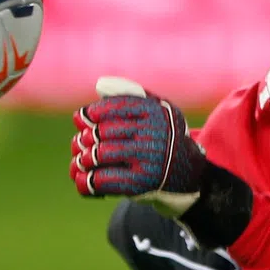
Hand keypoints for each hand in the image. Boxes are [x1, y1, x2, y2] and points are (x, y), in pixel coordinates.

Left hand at [70, 78, 206, 217]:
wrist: (188, 174)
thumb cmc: (163, 136)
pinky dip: (86, 181)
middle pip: (102, 132)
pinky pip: (103, 180)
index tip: (82, 120)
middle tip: (80, 143)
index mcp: (155, 111)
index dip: (90, 114)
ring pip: (100, 155)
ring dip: (83, 158)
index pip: (111, 108)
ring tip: (81, 160)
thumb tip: (100, 85)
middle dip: (85, 138)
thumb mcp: (156, 109)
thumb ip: (130, 93)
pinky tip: (81, 180)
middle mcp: (153, 134)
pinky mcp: (141, 184)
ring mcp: (148, 160)